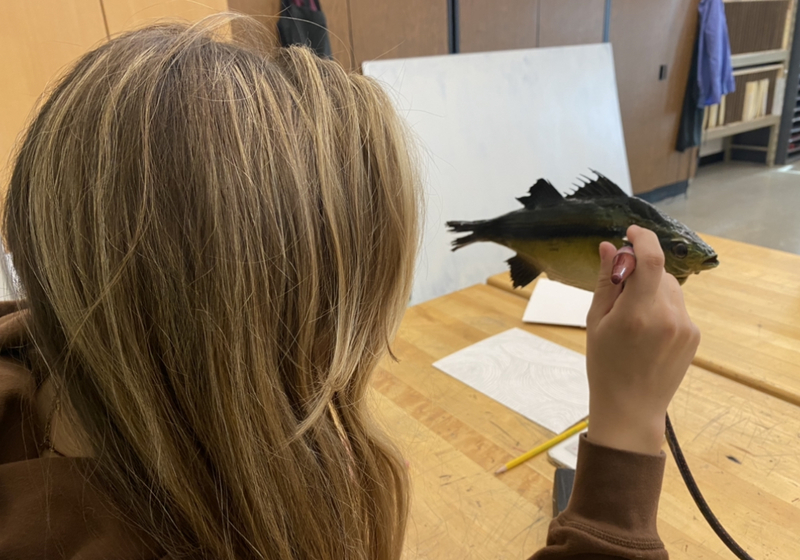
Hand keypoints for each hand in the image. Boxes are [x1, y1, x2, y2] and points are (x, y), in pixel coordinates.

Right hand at [585, 225, 699, 454]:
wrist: (631, 407)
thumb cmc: (605, 366)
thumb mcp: (595, 322)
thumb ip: (606, 282)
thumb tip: (609, 247)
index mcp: (637, 314)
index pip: (651, 260)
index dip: (642, 238)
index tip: (630, 233)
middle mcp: (667, 317)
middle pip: (659, 272)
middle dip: (640, 271)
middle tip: (619, 290)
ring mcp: (685, 327)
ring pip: (670, 288)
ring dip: (652, 289)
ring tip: (633, 318)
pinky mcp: (693, 335)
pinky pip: (677, 306)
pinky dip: (662, 306)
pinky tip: (647, 331)